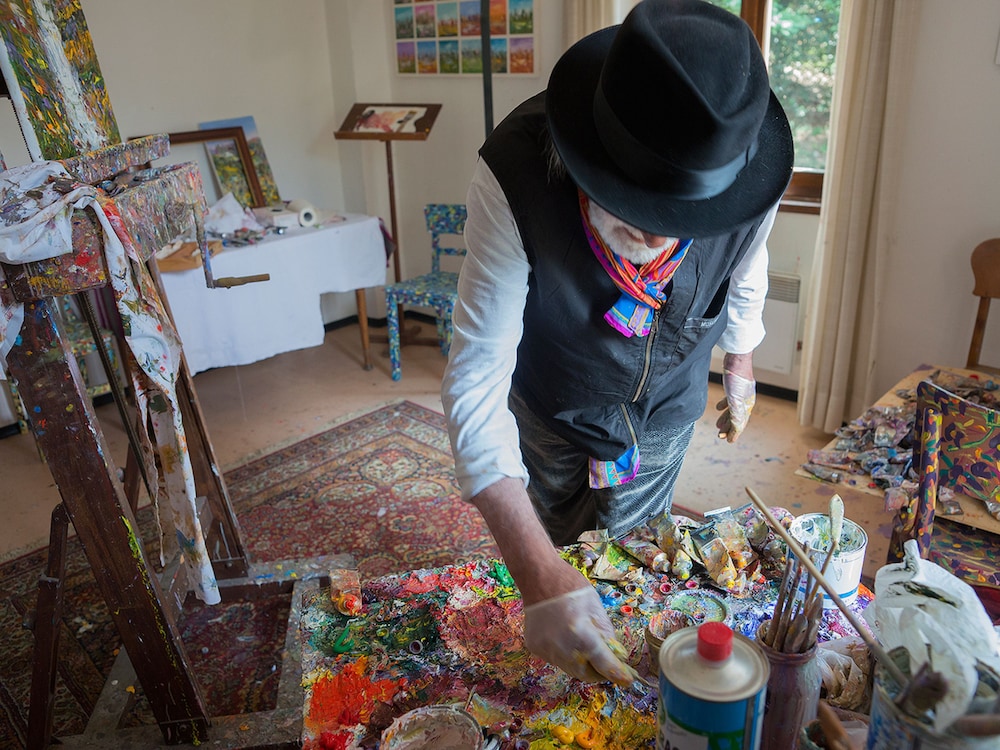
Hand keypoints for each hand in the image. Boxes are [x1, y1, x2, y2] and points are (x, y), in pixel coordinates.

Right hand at [468, 478, 633, 684]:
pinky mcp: (535, 648)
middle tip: (607, 662)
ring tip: (583, 644)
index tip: (628, 680)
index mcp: (582, 635)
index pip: (605, 665)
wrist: (538, 577)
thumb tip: (616, 655)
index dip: (618, 674)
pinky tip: (564, 636)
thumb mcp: (596, 608)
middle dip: (599, 672)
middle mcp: (562, 648)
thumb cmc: (571, 587)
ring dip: (582, 663)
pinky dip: (565, 654)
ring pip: (570, 669)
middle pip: (586, 674)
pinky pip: (556, 659)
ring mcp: (546, 650)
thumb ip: (607, 635)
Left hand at [716, 353, 755, 441]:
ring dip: (726, 418)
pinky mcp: (734, 385)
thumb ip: (736, 415)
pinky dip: (724, 405)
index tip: (728, 441)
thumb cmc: (737, 377)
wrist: (736, 357)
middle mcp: (746, 400)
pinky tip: (718, 407)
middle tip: (720, 435)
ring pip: (733, 409)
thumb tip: (736, 430)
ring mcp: (740, 393)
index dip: (735, 433)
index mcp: (748, 404)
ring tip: (718, 425)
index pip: (741, 423)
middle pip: (737, 418)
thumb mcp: (735, 399)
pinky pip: (730, 400)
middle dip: (729, 427)